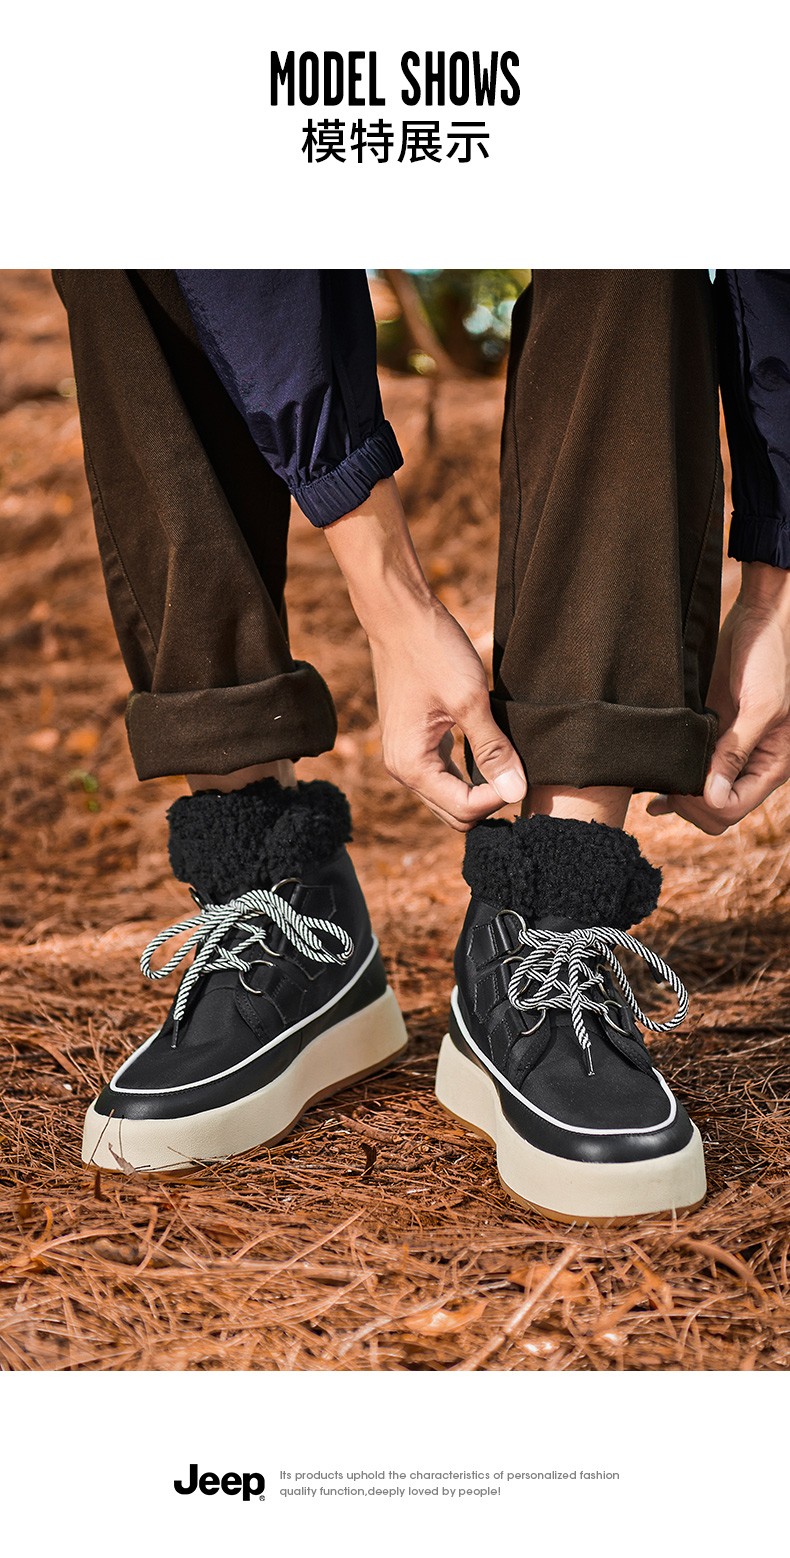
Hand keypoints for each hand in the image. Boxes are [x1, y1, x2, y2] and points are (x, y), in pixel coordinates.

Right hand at [323, 477, 526, 829]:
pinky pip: (443, 776)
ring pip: (449, 797)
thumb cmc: (431, 651)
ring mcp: (405, 757)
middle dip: (489, 802)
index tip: (521, 769)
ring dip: (480, 791)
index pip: (463, 810)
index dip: (499, 798)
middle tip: (519, 770)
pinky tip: (490, 754)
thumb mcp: (470, 700)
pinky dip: (468, 775)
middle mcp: (402, 769)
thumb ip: (492, 750)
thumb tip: (516, 792)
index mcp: (411, 765)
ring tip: (509, 765)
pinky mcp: (413, 743)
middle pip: (454, 814)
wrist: (399, 615)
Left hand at [647, 564, 789, 834]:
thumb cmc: (770, 659)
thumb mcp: (761, 706)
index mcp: (772, 765)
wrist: (757, 622)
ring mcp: (728, 754)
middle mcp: (750, 766)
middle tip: (668, 779)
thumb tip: (714, 797)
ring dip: (677, 795)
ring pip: (700, 797)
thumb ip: (737, 752)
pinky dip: (673, 784)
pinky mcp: (710, 738)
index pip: (733, 809)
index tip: (684, 782)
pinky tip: (653, 793)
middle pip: (716, 812)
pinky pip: (691, 773)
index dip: (704, 804)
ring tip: (656, 781)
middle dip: (690, 804)